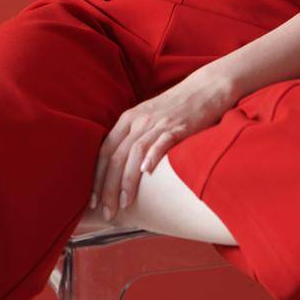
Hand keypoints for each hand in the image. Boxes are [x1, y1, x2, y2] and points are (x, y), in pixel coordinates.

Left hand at [89, 69, 236, 219]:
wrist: (206, 89)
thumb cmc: (176, 109)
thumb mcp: (148, 120)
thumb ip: (134, 139)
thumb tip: (123, 169)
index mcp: (128, 119)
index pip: (105, 151)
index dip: (97, 177)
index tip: (93, 200)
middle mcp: (138, 120)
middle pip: (116, 156)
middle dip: (108, 186)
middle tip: (106, 211)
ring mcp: (157, 123)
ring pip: (134, 152)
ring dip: (127, 180)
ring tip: (124, 203)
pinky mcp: (178, 126)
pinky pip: (161, 141)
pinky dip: (152, 156)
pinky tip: (146, 173)